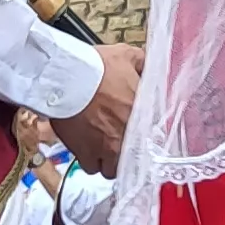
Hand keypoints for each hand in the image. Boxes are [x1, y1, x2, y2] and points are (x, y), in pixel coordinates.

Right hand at [48, 44, 140, 168]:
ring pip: (113, 168)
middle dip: (126, 151)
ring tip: (101, 147)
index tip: (136, 132)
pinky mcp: (87, 154)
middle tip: (118, 141)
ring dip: (108, 159)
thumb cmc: (96, 68)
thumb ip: (141, 62)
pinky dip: (89, 161)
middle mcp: (130, 136)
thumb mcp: (125, 56)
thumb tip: (147, 63)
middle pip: (135, 158)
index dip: (144, 136)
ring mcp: (109, 148)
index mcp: (143, 114)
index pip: (155, 137)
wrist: (68, 79)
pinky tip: (86, 149)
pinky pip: (91, 167)